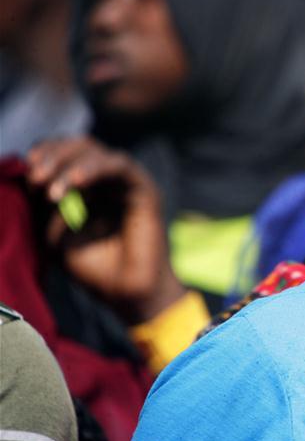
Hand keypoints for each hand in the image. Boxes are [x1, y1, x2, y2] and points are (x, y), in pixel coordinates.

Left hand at [27, 136, 184, 323]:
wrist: (128, 294)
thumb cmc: (96, 270)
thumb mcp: (54, 236)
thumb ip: (43, 207)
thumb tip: (29, 178)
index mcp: (89, 188)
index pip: (65, 156)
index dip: (44, 156)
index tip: (24, 172)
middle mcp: (109, 180)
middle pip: (79, 146)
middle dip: (52, 156)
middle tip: (34, 176)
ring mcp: (128, 182)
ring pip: (97, 151)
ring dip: (68, 163)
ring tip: (50, 188)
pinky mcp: (145, 189)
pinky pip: (119, 165)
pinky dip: (94, 168)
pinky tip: (74, 182)